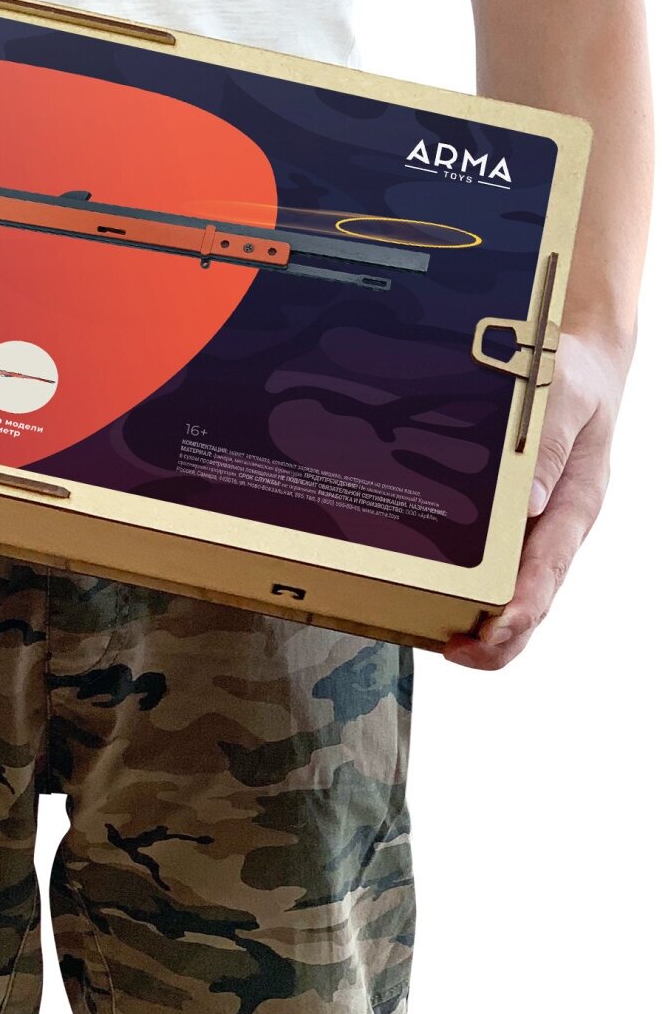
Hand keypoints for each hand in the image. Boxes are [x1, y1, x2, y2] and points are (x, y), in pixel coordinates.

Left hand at [444, 328, 630, 669]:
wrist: (577, 361)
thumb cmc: (574, 378)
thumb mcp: (565, 397)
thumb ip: (549, 444)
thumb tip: (533, 503)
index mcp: (575, 503)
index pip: (549, 569)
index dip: (523, 608)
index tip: (494, 631)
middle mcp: (555, 525)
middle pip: (532, 598)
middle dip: (498, 636)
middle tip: (454, 651)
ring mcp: (534, 527)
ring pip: (513, 589)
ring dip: (482, 620)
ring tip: (436, 637)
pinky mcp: (513, 519)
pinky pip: (495, 560)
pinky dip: (470, 586)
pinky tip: (434, 594)